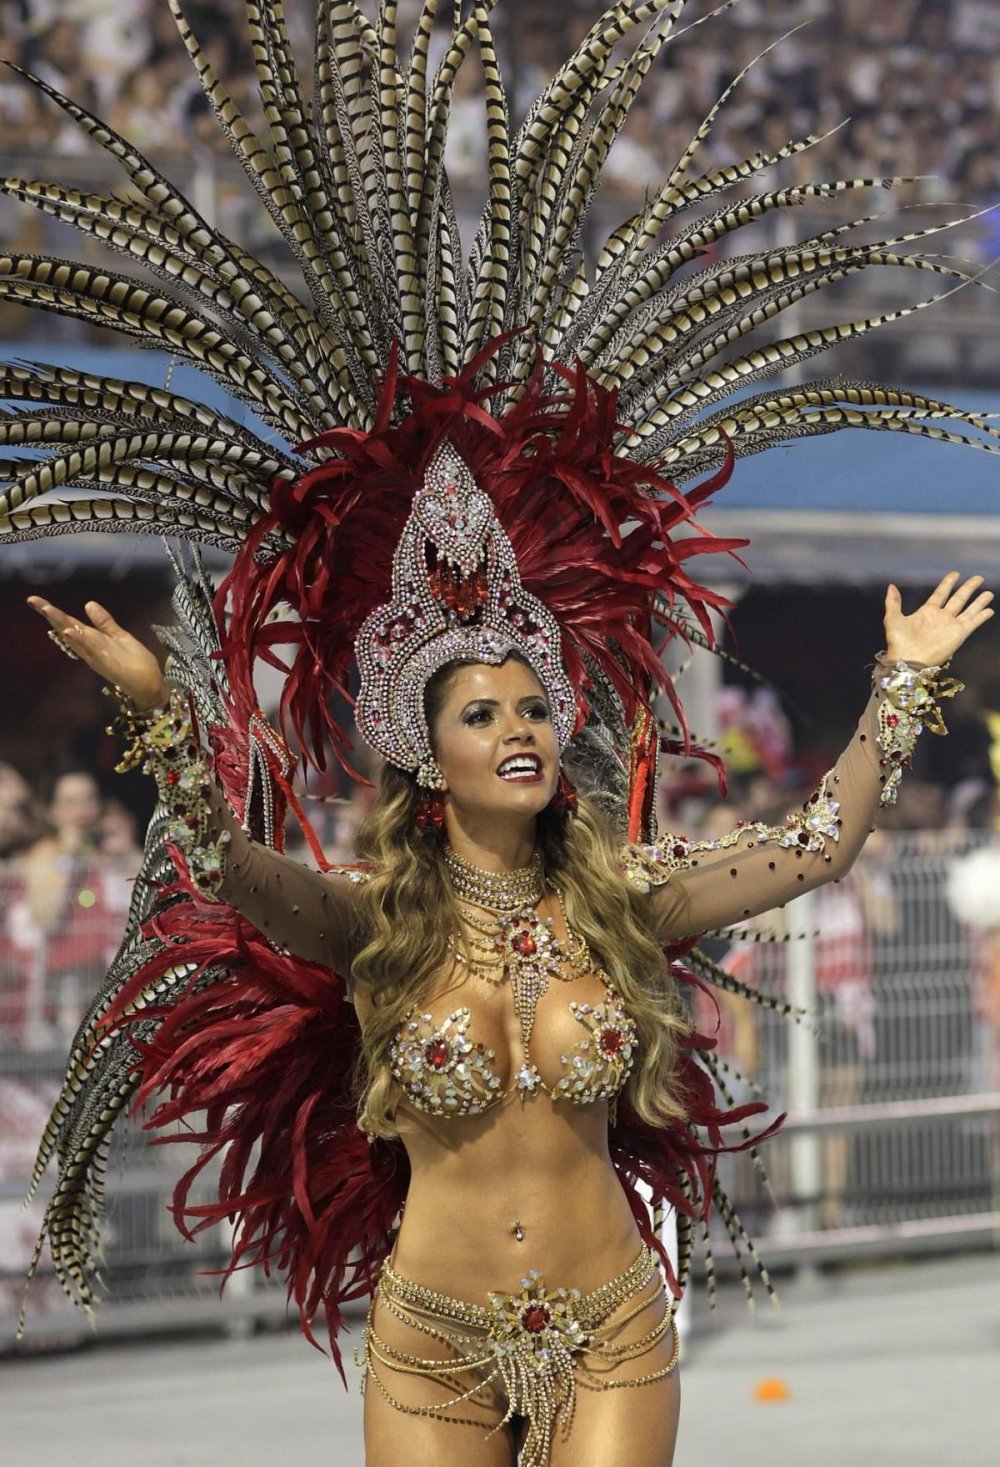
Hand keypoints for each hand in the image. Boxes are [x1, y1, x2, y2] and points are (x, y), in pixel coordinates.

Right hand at [29, 597, 167, 710]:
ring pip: (76, 639)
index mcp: (93, 641)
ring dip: (62, 625)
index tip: (35, 600)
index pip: (69, 623)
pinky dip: (80, 642)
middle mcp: (90, 649)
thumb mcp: (119, 636)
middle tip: (33, 601)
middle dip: (51, 615)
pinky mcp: (108, 665)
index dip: (53, 612)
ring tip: (47, 610)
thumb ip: (104, 622)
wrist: (150, 685)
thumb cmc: (136, 662)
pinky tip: (69, 632)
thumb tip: (88, 604)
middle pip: (67, 630)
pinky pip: (91, 652)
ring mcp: (97, 657)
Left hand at [884, 573, 993, 666]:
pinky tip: (990, 610)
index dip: (948, 584)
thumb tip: (891, 586)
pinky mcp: (959, 635)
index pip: (940, 594)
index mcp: (927, 612)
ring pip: (968, 609)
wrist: (907, 659)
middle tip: (978, 578)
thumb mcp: (892, 618)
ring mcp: (951, 625)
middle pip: (958, 599)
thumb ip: (893, 602)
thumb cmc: (899, 641)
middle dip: (968, 588)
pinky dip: (981, 617)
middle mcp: (941, 617)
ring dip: (979, 601)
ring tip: (989, 593)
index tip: (955, 574)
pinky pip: (972, 623)